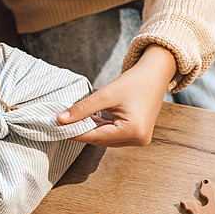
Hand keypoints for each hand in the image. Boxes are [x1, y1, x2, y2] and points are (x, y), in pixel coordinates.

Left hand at [57, 45, 176, 146]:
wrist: (156, 74)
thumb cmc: (135, 81)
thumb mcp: (106, 94)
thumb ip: (83, 108)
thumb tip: (60, 119)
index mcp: (133, 131)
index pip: (96, 136)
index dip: (75, 132)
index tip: (58, 127)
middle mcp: (138, 139)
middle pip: (101, 140)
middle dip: (82, 131)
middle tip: (63, 123)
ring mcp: (140, 139)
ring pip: (106, 139)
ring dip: (91, 130)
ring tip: (75, 120)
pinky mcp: (139, 136)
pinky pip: (114, 136)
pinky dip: (101, 129)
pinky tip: (90, 120)